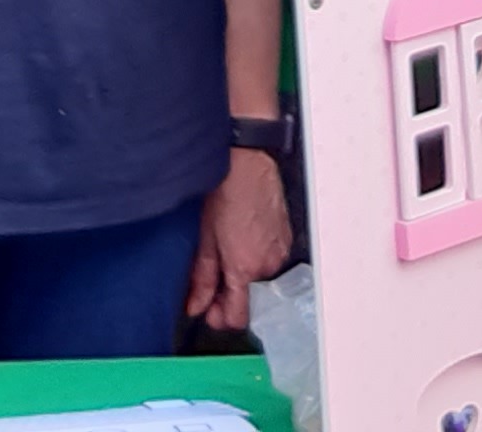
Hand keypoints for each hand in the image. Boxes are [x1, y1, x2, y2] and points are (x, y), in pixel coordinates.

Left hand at [188, 149, 290, 327]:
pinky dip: (257, 259)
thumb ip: (202, 278)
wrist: (248, 162)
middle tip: (212, 280)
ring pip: (260, 280)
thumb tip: (195, 305)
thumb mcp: (205, 239)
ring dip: (244, 276)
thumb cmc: (226, 193)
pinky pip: (270, 261)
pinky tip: (242, 241)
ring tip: (226, 253)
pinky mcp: (286, 239)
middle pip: (251, 299)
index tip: (209, 311)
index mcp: (245, 268)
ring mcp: (280, 252)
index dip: (221, 318)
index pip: (239, 316)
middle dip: (230, 296)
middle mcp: (268, 265)